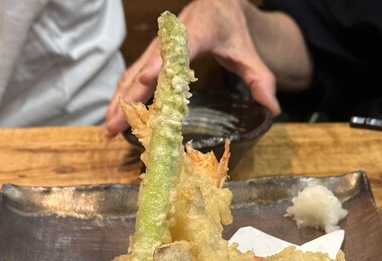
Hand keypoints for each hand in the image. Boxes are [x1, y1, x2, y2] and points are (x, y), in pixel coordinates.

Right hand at [105, 0, 280, 136]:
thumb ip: (261, 80)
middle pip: (146, 66)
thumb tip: (273, 110)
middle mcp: (170, 38)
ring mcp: (157, 46)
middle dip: (130, 96)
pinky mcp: (151, 54)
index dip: (161, 65)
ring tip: (108, 127)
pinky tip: (114, 114)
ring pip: (133, 72)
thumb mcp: (250, 54)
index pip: (177, 49)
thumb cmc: (232, 30)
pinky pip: (132, 74)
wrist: (217, 5)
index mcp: (198, 31)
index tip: (146, 81)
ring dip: (119, 100)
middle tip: (116, 123)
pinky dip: (122, 94)